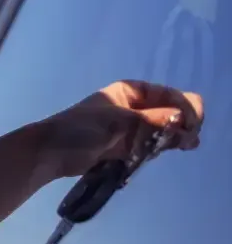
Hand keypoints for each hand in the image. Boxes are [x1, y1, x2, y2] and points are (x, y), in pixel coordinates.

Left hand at [38, 79, 203, 180]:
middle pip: (169, 110)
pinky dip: (164, 145)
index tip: (192, 124)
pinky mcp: (127, 145)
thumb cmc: (80, 129)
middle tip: (190, 139)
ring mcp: (131, 126)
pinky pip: (153, 142)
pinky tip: (175, 149)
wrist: (51, 152)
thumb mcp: (118, 121)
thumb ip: (152, 121)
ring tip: (186, 146)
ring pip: (164, 127)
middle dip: (183, 121)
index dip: (184, 106)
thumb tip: (184, 120)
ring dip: (176, 134)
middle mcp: (134, 106)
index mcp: (130, 91)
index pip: (168, 94)